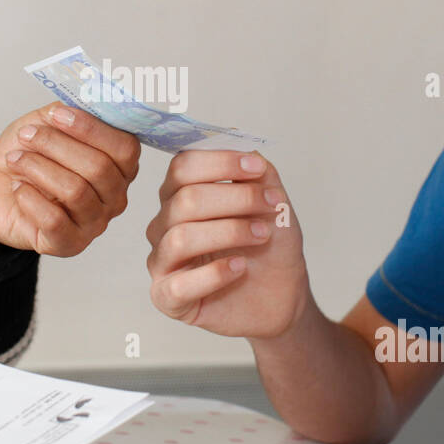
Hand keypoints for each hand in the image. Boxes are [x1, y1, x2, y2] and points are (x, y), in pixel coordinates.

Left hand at [0, 101, 139, 255]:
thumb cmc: (28, 157)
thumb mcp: (45, 125)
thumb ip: (65, 113)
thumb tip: (77, 101)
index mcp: (119, 165)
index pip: (125, 147)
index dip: (91, 128)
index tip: (56, 114)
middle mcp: (114, 196)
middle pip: (99, 168)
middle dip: (56, 145)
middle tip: (26, 136)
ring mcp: (95, 222)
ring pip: (76, 191)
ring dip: (38, 168)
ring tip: (15, 160)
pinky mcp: (69, 243)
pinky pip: (55, 220)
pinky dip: (31, 198)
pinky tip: (18, 188)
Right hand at [146, 150, 311, 338]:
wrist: (281, 295)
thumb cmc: (269, 247)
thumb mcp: (272, 202)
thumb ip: (257, 172)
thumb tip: (241, 146)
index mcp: (180, 194)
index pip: (183, 166)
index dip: (221, 162)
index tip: (258, 168)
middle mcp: (164, 224)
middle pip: (185, 199)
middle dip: (236, 198)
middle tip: (271, 205)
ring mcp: (162, 261)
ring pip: (181, 237)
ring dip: (229, 232)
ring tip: (261, 235)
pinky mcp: (167, 297)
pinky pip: (180, 285)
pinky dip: (215, 274)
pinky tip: (240, 267)